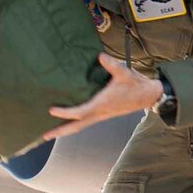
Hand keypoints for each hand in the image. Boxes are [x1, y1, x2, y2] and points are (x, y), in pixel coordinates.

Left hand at [43, 53, 164, 139]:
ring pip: (80, 126)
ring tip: (51, 132)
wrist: (148, 95)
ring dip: (65, 129)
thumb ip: (112, 65)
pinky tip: (68, 121)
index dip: (65, 112)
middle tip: (44, 136)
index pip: (80, 112)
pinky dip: (74, 124)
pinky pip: (85, 122)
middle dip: (60, 131)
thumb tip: (100, 56)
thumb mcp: (124, 72)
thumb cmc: (135, 84)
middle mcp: (100, 113)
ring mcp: (101, 115)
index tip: (51, 110)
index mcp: (102, 105)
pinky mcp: (102, 114)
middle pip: (77, 126)